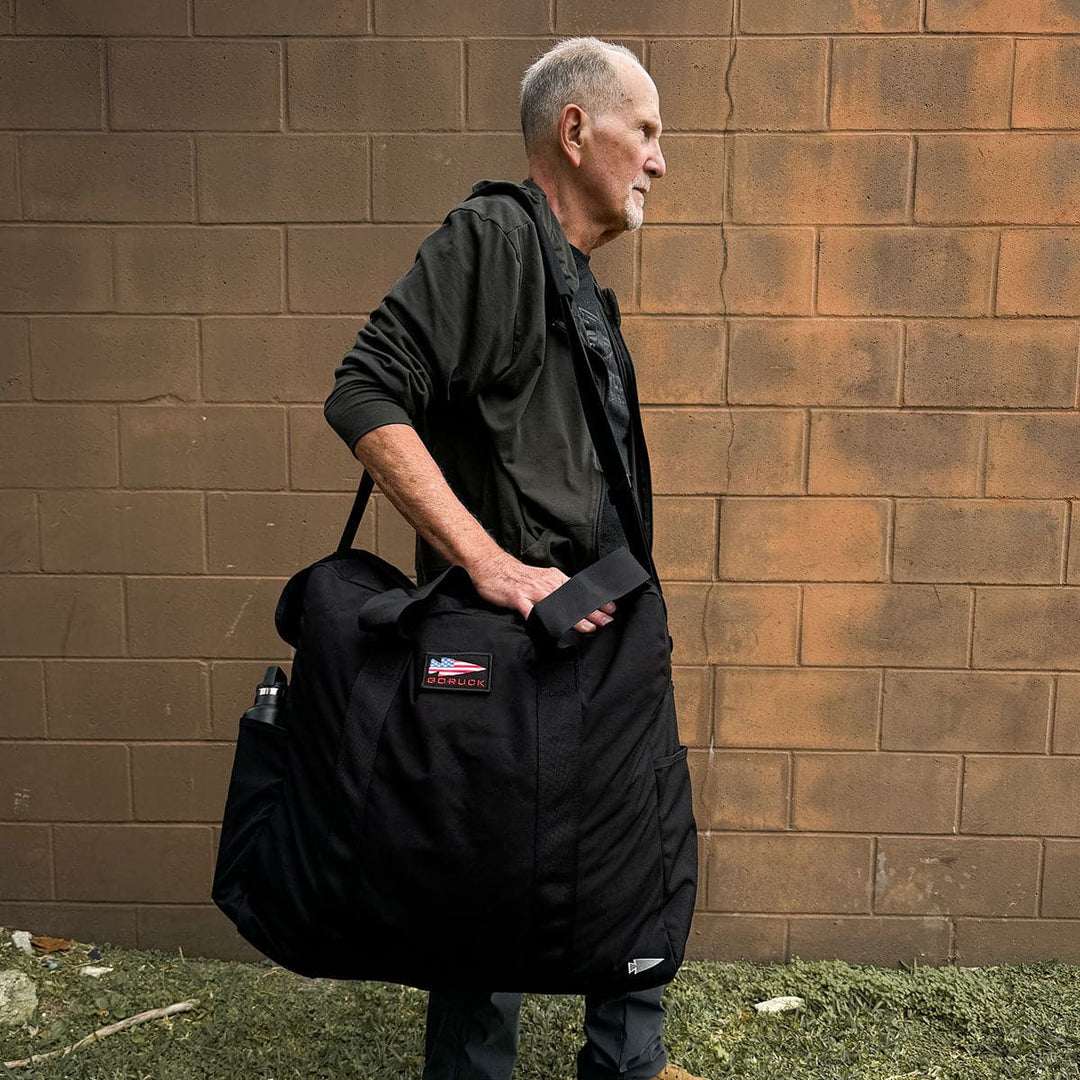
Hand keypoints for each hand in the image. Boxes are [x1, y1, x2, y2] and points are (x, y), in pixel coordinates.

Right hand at [464, 549, 615, 633]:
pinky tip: (551, 628)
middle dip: (591, 611)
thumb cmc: (516, 576)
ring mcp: (532, 590)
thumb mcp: (541, 579)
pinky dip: (542, 618)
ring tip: (587, 627)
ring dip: (573, 617)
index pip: (579, 590)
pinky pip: (531, 610)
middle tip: (606, 621)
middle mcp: (546, 583)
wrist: (491, 565)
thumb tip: (575, 603)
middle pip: (572, 599)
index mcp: (554, 578)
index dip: (596, 600)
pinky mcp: (517, 597)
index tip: (611, 609)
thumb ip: (556, 590)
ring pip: (557, 605)